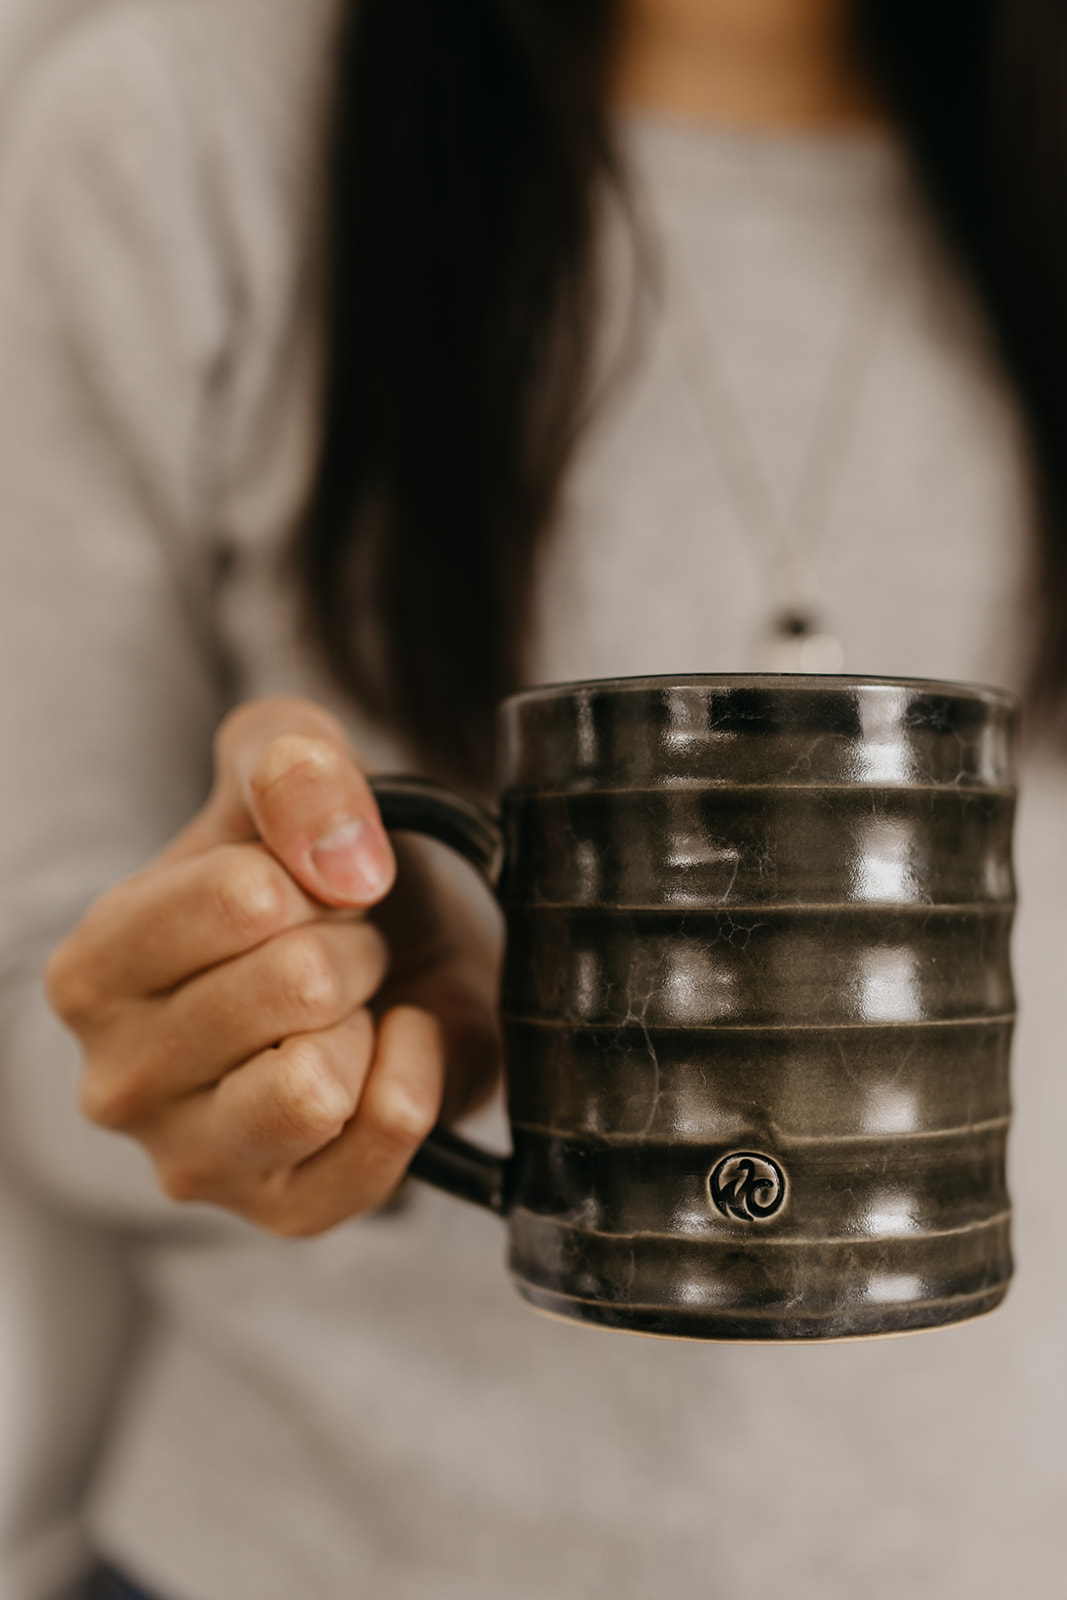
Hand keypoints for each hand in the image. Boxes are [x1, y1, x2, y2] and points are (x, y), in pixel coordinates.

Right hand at [45, 696, 501, 1234]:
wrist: (368, 961)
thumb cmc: (296, 871)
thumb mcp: (280, 766)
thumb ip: (291, 764)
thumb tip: (345, 864)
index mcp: (89, 973)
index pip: (243, 900)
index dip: (312, 876)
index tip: (300, 889)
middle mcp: (116, 1084)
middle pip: (298, 984)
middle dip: (351, 945)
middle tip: (336, 948)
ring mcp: (194, 1162)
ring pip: (320, 1082)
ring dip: (367, 1018)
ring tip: (348, 1005)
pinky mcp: (283, 1213)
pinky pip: (381, 1139)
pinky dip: (415, 1078)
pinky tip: (388, 1051)